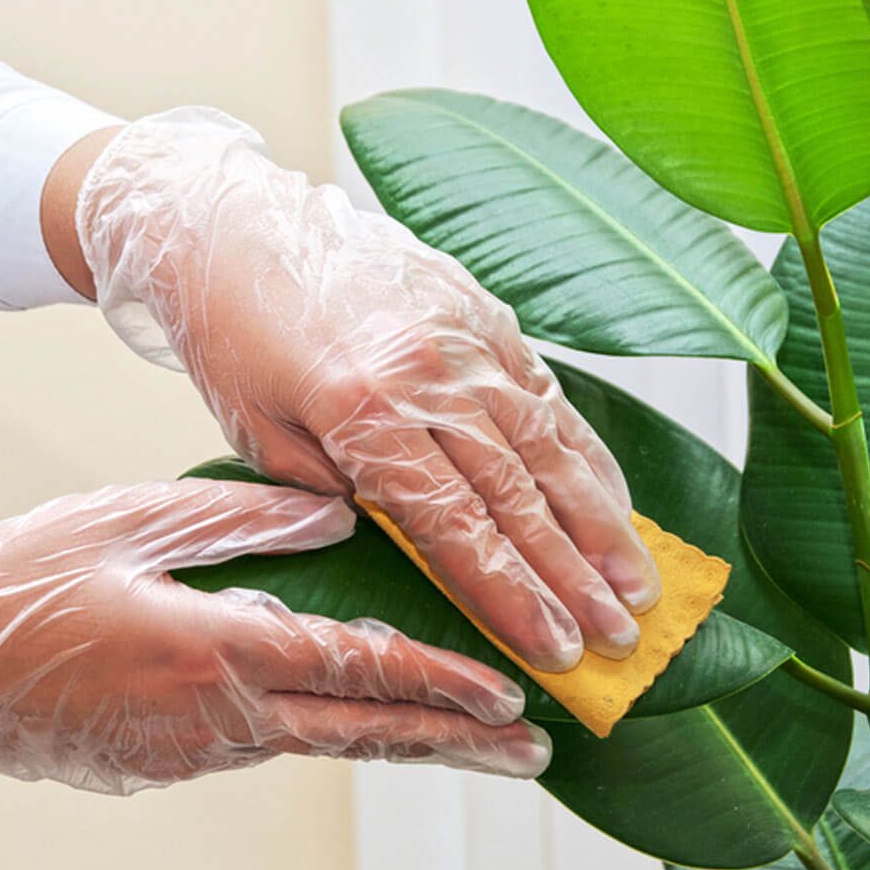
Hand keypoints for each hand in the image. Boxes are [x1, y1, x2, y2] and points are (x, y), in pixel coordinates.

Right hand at [0, 480, 547, 794]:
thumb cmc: (18, 588)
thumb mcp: (127, 520)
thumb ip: (243, 515)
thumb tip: (341, 513)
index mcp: (217, 651)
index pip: (358, 668)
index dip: (441, 682)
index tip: (508, 695)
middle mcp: (221, 717)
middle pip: (364, 733)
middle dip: (456, 742)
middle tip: (533, 752)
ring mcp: (198, 751)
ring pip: (327, 743)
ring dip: (405, 738)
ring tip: (473, 738)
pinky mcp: (175, 761)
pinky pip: (277, 742)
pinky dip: (337, 730)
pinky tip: (365, 715)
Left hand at [70, 109, 660, 671]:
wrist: (231, 220)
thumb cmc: (231, 332)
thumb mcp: (259, 431)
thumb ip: (341, 488)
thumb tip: (414, 531)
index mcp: (363, 411)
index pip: (456, 528)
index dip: (513, 596)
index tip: (558, 649)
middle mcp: (428, 374)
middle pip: (518, 495)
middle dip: (573, 575)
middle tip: (621, 634)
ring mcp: (464, 337)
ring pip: (548, 445)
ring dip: (600, 521)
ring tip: (638, 580)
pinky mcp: (482, 310)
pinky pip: (546, 390)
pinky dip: (584, 450)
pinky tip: (614, 494)